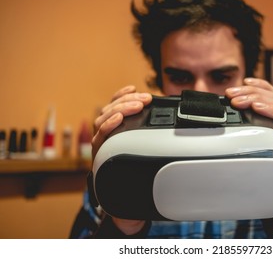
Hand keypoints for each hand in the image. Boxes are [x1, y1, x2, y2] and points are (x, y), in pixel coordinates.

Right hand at [92, 85, 151, 158]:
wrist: (116, 185)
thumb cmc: (127, 159)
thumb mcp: (136, 139)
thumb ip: (141, 126)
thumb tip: (157, 112)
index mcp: (111, 123)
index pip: (114, 103)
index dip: (122, 94)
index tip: (134, 88)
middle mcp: (102, 128)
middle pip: (111, 107)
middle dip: (129, 100)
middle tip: (145, 98)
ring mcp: (99, 138)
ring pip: (105, 117)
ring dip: (122, 109)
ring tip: (137, 106)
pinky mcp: (98, 149)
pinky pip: (101, 134)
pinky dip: (109, 124)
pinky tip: (119, 119)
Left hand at [92, 85, 151, 234]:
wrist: (121, 195)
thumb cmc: (123, 196)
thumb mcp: (126, 204)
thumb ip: (128, 206)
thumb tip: (133, 211)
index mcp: (101, 158)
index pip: (100, 136)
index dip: (109, 124)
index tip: (120, 117)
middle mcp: (102, 143)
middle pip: (106, 117)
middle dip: (123, 107)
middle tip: (142, 104)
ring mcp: (109, 133)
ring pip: (111, 110)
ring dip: (126, 101)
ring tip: (144, 98)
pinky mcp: (118, 127)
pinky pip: (116, 107)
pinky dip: (122, 97)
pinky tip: (132, 90)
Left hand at [225, 78, 272, 162]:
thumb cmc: (266, 163)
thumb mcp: (252, 141)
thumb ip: (246, 126)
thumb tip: (227, 113)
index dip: (260, 85)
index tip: (243, 82)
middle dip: (251, 92)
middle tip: (232, 94)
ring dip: (257, 99)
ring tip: (239, 101)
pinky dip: (271, 111)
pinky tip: (257, 108)